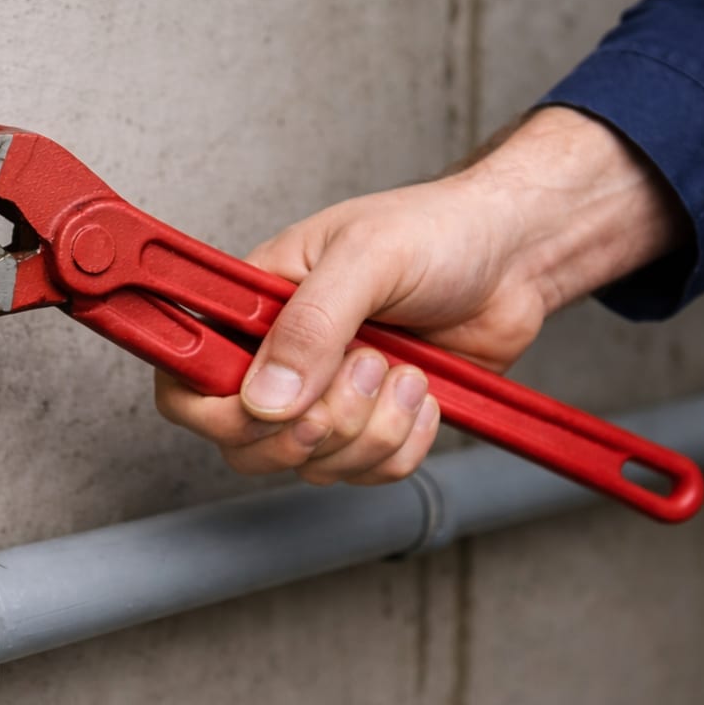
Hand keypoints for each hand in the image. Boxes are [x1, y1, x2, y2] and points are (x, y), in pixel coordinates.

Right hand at [154, 106, 686, 485]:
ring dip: (370, 429)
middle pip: (243, 441)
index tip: (267, 400)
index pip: (188, 375)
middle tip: (364, 368)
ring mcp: (326, 395)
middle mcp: (281, 355)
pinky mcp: (372, 425)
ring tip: (405, 370)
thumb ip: (312, 324)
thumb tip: (264, 396)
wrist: (515, 258)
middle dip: (314, 423)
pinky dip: (402, 445)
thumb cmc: (440, 232)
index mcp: (256, 303)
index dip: (214, 405)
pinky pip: (364, 473)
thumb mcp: (369, 258)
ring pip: (309, 464)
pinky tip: (424, 394)